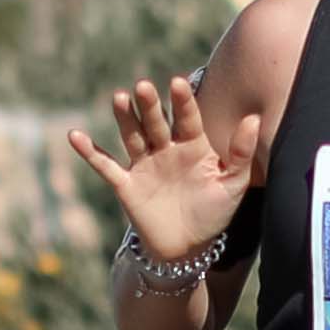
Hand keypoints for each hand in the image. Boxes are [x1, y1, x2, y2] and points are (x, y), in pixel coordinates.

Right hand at [66, 71, 262, 268]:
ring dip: (125, 118)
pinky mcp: (125, 184)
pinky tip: (75, 136)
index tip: (178, 83)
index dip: (182, 102)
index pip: (187, 118)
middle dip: (150, 105)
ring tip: (119, 98)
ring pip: (132, 136)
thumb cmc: (214, 213)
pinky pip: (105, 165)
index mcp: (193, 145)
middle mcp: (165, 149)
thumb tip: (254, 118)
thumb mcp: (234, 184)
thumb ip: (241, 153)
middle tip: (143, 86)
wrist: (188, 247)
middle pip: (156, 122)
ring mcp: (143, 164)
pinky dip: (90, 152)